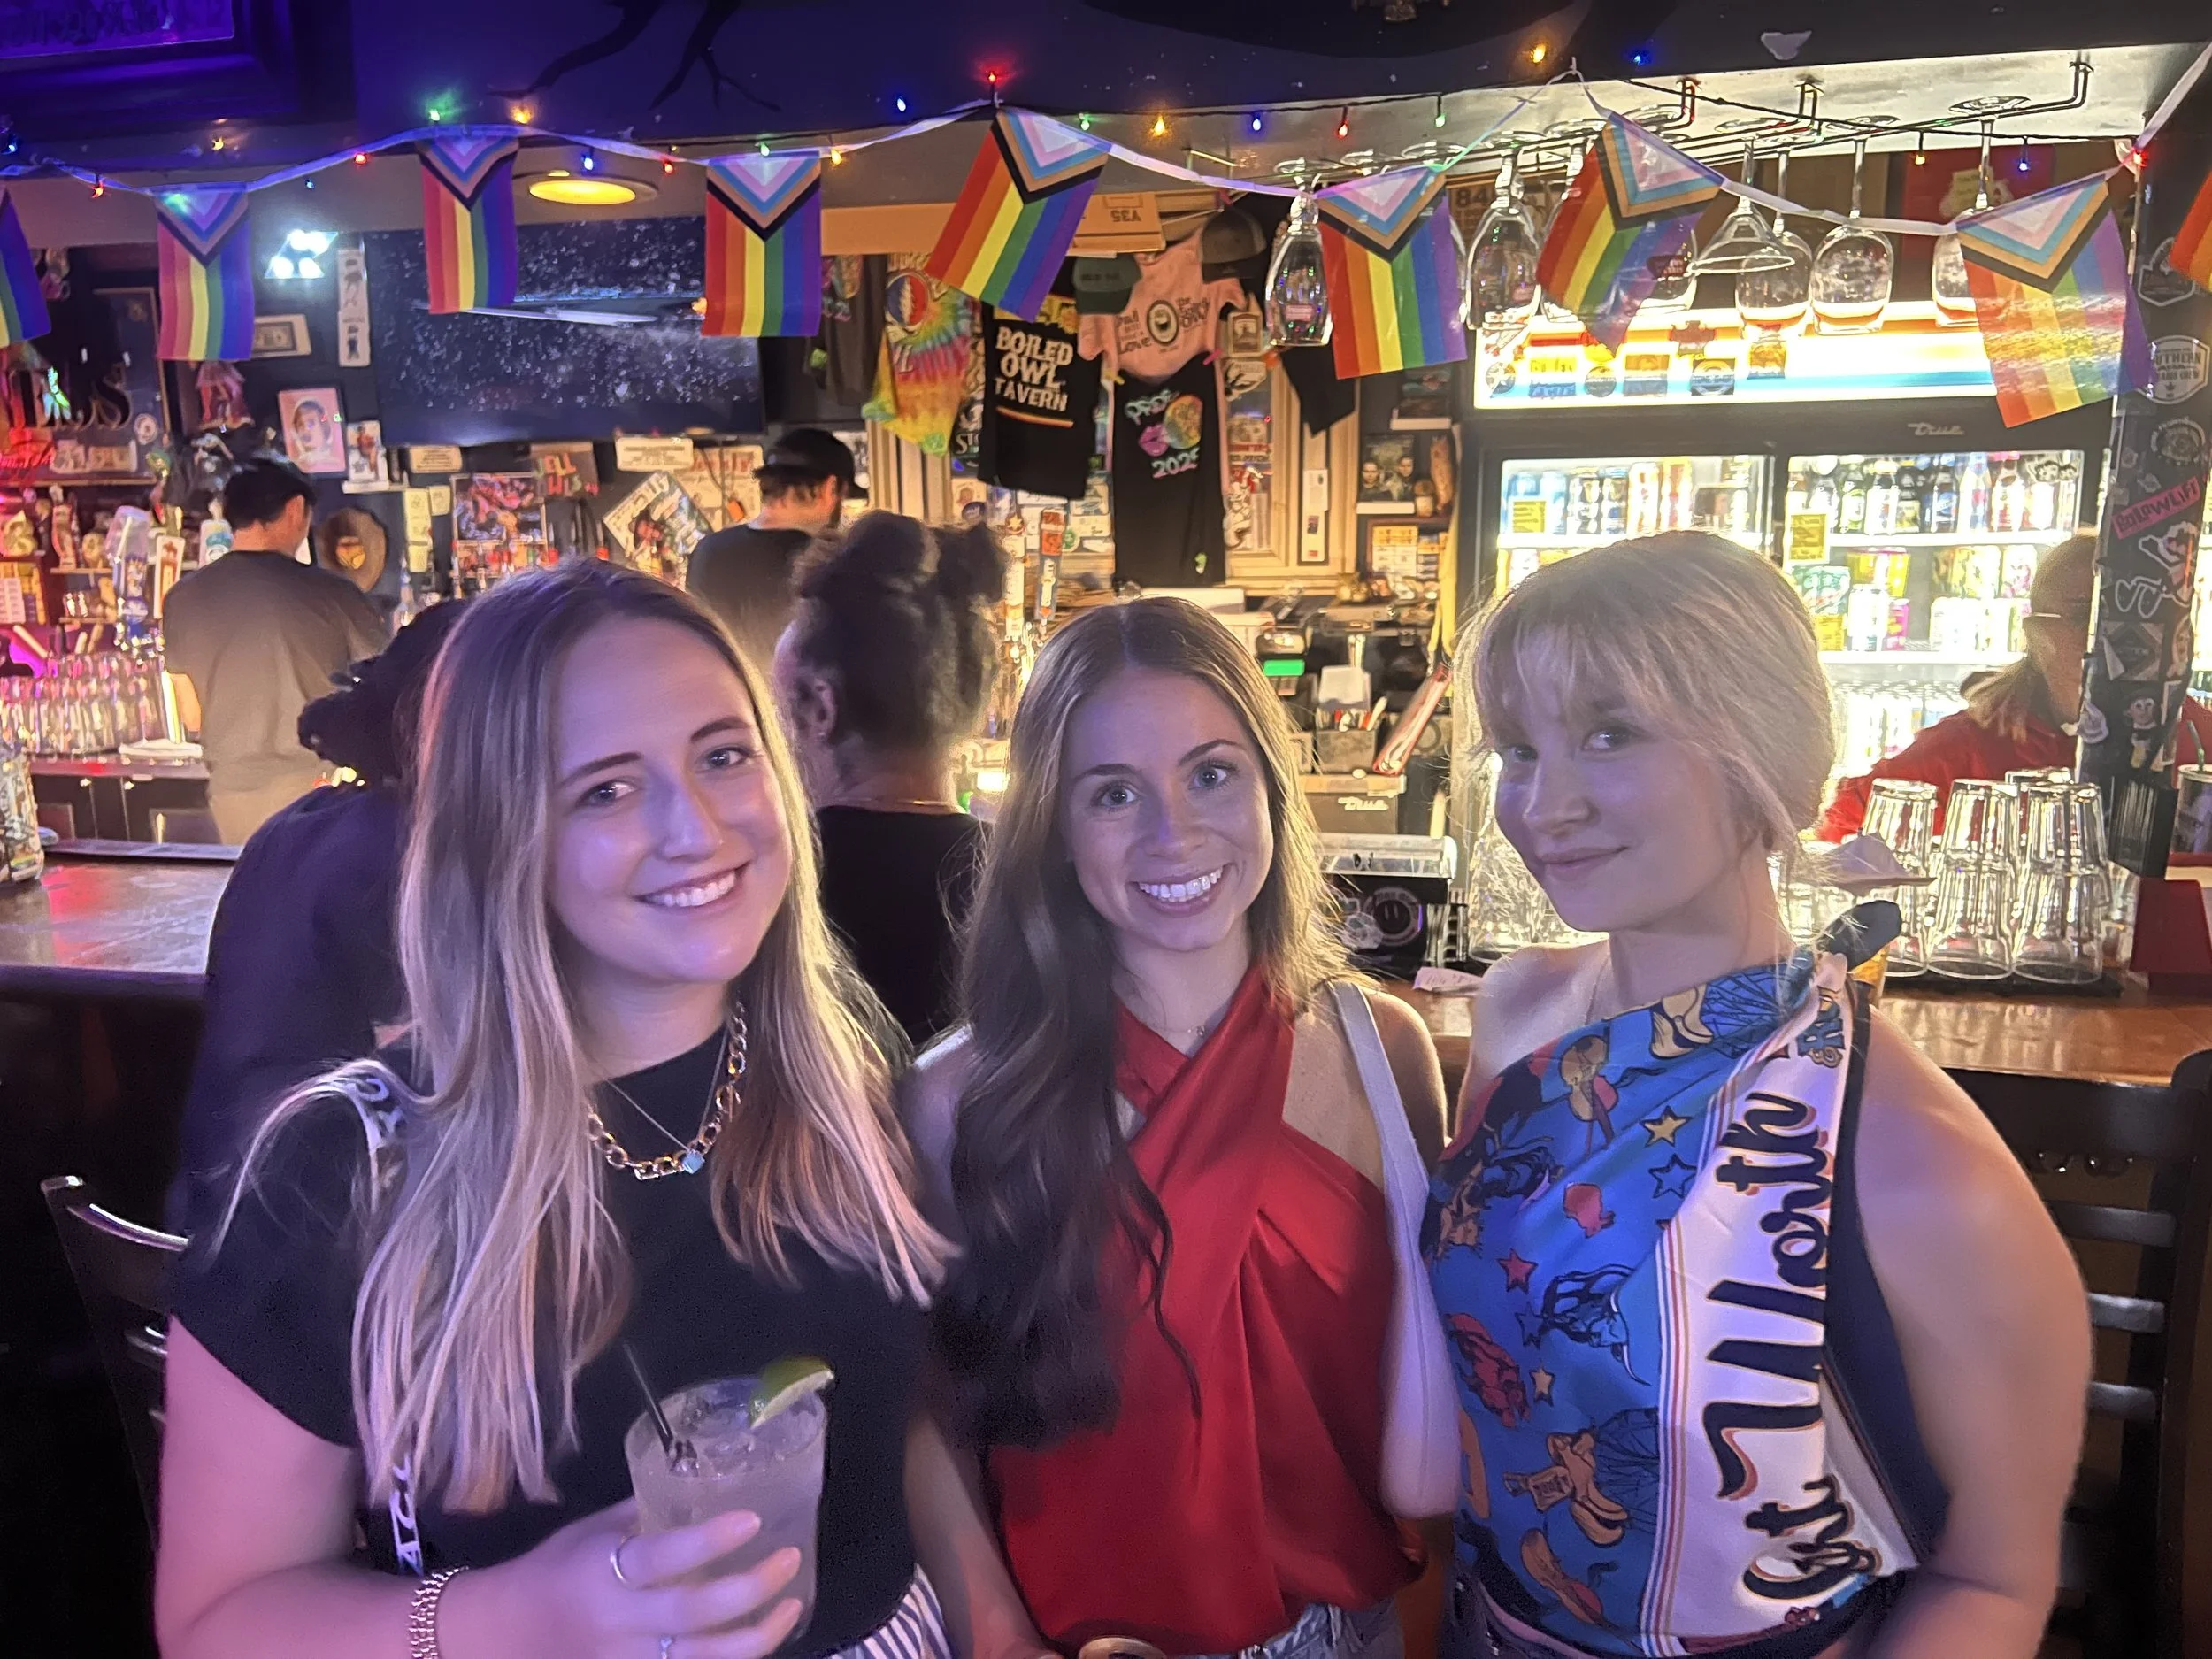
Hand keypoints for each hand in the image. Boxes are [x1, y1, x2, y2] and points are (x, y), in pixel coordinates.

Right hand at [450, 1497, 805, 1658]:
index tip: (753, 1520)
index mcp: (605, 1572)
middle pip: (693, 1615)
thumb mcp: (592, 1531)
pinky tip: (761, 1640)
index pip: (663, 1556)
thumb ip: (644, 1513)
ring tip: (792, 1605)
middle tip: (789, 1560)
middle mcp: (618, 1621)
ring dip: (757, 1637)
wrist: (505, 1633)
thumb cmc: (554, 1570)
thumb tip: (701, 1484)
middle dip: (749, 1590)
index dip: (710, 1541)